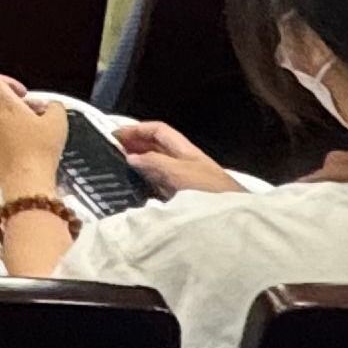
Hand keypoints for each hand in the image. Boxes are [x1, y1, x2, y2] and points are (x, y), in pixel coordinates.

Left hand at [0, 74, 69, 193]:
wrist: (26, 181)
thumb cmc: (40, 151)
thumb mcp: (58, 121)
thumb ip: (55, 105)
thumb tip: (50, 106)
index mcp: (5, 104)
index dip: (10, 83)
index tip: (23, 95)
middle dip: (10, 104)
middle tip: (28, 116)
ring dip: (0, 118)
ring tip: (19, 130)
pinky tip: (13, 144)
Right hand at [114, 119, 237, 195]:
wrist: (233, 218)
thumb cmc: (209, 190)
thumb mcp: (179, 172)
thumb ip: (154, 163)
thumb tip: (131, 157)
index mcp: (185, 150)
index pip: (159, 130)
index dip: (137, 129)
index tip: (115, 135)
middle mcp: (185, 162)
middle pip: (157, 147)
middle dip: (136, 145)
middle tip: (113, 150)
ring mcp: (186, 181)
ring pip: (159, 166)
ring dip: (141, 163)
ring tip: (120, 167)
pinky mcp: (186, 199)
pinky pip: (162, 185)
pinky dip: (148, 182)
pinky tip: (139, 188)